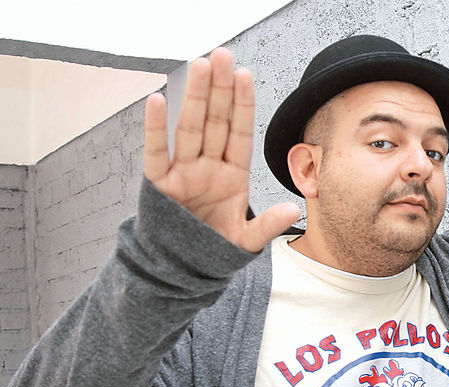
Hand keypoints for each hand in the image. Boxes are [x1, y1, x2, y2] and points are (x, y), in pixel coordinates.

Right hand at [143, 48, 299, 251]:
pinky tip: (158, 100)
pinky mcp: (160, 184)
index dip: (242, 105)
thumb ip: (268, 226)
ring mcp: (183, 173)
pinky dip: (155, 128)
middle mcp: (207, 168)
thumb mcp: (246, 241)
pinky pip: (156, 153)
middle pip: (215, 122)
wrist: (183, 269)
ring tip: (199, 66)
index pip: (239, 133)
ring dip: (194, 98)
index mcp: (232, 176)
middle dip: (219, 89)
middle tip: (223, 55)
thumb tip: (292, 209)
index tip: (246, 76)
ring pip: (189, 128)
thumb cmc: (214, 250)